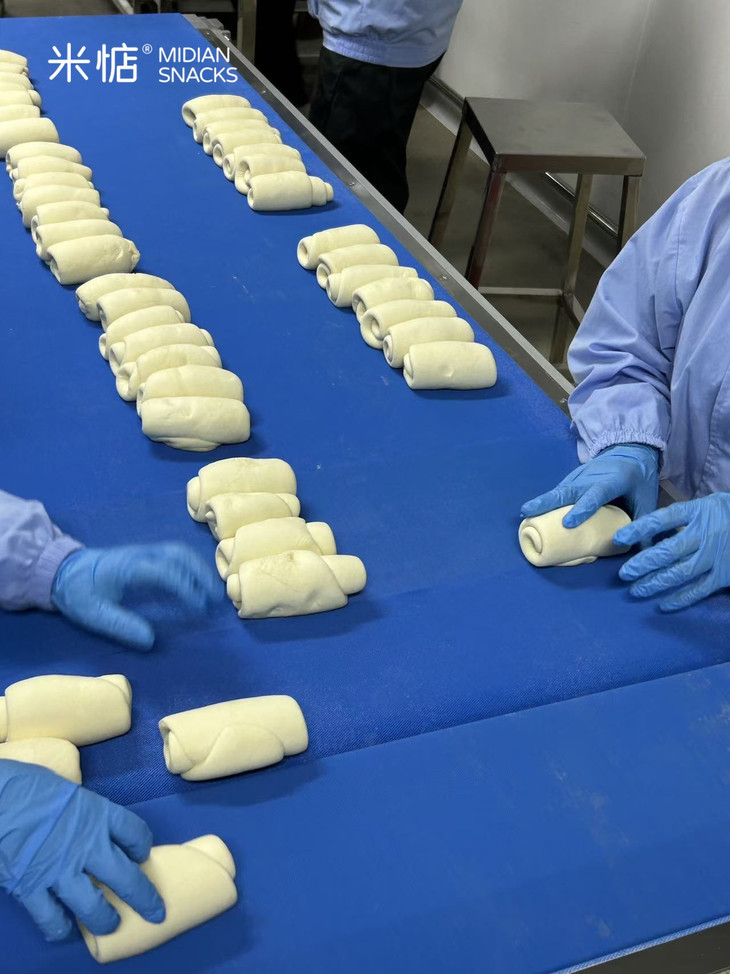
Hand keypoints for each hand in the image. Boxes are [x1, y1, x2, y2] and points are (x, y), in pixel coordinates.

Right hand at [0, 761, 163, 940]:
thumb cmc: (30, 786)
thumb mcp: (69, 791)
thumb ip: (84, 813)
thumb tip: (88, 824)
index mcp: (98, 814)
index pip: (135, 833)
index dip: (143, 845)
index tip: (143, 854)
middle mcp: (87, 844)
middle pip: (126, 876)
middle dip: (144, 897)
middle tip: (156, 911)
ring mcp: (60, 869)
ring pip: (94, 906)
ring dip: (106, 919)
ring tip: (112, 924)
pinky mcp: (32, 888)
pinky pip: (52, 918)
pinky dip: (61, 928)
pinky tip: (68, 929)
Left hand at [51, 542, 220, 648]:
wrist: (63, 570)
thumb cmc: (78, 592)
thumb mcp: (93, 614)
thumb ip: (121, 626)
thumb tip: (151, 640)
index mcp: (129, 568)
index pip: (166, 573)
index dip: (186, 589)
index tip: (199, 607)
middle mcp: (141, 554)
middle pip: (178, 555)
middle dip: (200, 574)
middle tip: (214, 598)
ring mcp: (144, 551)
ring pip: (179, 551)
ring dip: (199, 568)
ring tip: (211, 591)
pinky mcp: (145, 554)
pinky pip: (174, 554)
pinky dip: (191, 565)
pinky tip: (196, 582)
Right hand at [521, 443, 658, 528]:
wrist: (631, 451)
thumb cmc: (639, 479)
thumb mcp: (647, 499)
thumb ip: (642, 523)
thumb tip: (642, 551)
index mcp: (615, 479)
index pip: (596, 494)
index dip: (583, 508)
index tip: (568, 523)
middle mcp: (593, 476)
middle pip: (568, 489)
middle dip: (548, 501)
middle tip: (528, 511)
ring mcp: (580, 475)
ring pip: (560, 489)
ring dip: (543, 501)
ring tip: (526, 513)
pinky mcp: (573, 478)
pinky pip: (560, 490)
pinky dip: (548, 501)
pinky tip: (535, 511)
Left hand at [616, 493, 729, 610]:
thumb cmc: (728, 513)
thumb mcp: (707, 505)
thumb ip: (683, 516)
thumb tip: (649, 531)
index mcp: (698, 512)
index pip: (662, 519)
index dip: (639, 529)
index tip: (619, 538)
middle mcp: (704, 534)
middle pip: (668, 550)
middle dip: (642, 564)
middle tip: (623, 574)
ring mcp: (715, 556)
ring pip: (680, 573)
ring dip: (655, 583)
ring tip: (636, 590)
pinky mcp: (724, 574)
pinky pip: (699, 589)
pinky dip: (681, 599)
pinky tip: (663, 605)